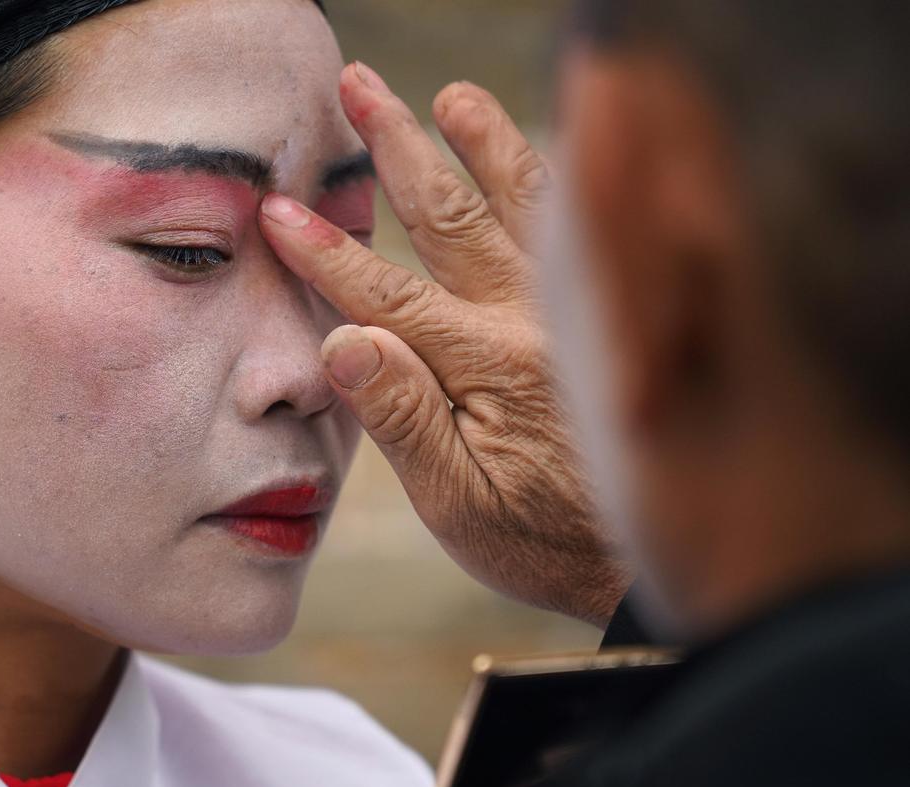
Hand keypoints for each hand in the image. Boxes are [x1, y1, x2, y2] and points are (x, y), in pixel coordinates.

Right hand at [259, 63, 630, 626]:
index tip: (280, 209)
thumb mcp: (459, 505)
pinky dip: (564, 182)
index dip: (328, 251)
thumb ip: (403, 420)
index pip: (390, 294)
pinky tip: (547, 154)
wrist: (648, 558)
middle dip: (399, 148)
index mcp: (490, 366)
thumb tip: (344, 342)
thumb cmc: (545, 538)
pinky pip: (585, 229)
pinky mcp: (609, 310)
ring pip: (525, 206)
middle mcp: (537, 318)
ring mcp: (580, 306)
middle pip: (453, 218)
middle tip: (358, 87)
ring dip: (486, 146)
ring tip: (453, 98)